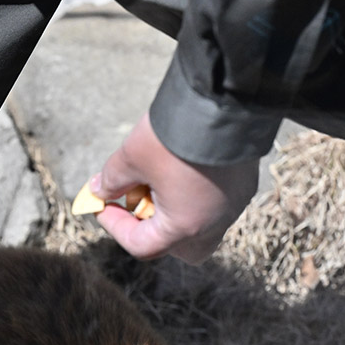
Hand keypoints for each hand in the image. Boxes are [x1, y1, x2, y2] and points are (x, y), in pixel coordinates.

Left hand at [88, 112, 259, 264]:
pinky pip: (216, 202)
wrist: (227, 97)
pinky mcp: (245, 183)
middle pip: (178, 247)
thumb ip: (113, 179)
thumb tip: (100, 190)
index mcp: (184, 226)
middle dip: (153, 230)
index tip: (102, 204)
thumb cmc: (177, 133)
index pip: (141, 245)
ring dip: (174, 211)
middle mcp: (214, 223)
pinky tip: (184, 166)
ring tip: (160, 178)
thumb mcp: (133, 156)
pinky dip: (195, 194)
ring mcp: (234, 205)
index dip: (115, 227)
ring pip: (200, 226)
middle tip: (137, 202)